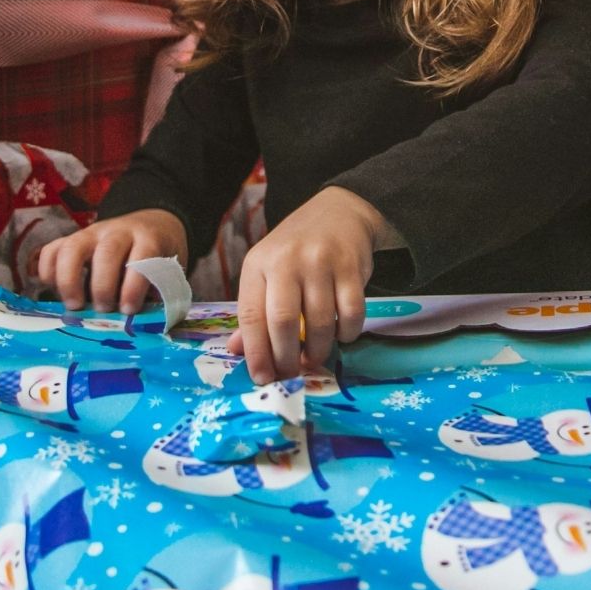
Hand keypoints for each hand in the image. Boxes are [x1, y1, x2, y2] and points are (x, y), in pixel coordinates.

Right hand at [39, 210, 185, 314]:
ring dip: (69, 279)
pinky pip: (51, 249)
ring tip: (74, 306)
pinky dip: (47, 270)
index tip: (128, 310)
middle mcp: (119, 232)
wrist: (151, 224)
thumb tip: (139, 322)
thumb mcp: (166, 270)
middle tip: (102, 310)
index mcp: (149, 239)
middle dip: (102, 285)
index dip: (134, 285)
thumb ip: (155, 291)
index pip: (142, 257)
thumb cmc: (157, 257)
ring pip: (73, 247)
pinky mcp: (72, 238)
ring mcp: (92, 233)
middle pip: (107, 252)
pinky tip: (54, 291)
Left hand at [228, 187, 383, 381]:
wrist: (339, 212)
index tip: (262, 377)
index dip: (256, 352)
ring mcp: (321, 262)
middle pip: (283, 321)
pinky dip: (347, 332)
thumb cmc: (297, 248)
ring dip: (318, 349)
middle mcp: (287, 261)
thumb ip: (255, 309)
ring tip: (315, 358)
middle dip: (287, 357)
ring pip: (319, 321)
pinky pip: (351, 312)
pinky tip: (341, 335)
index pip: (251, 315)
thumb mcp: (267, 271)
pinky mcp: (352, 267)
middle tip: (291, 373)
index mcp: (258, 264)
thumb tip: (238, 351)